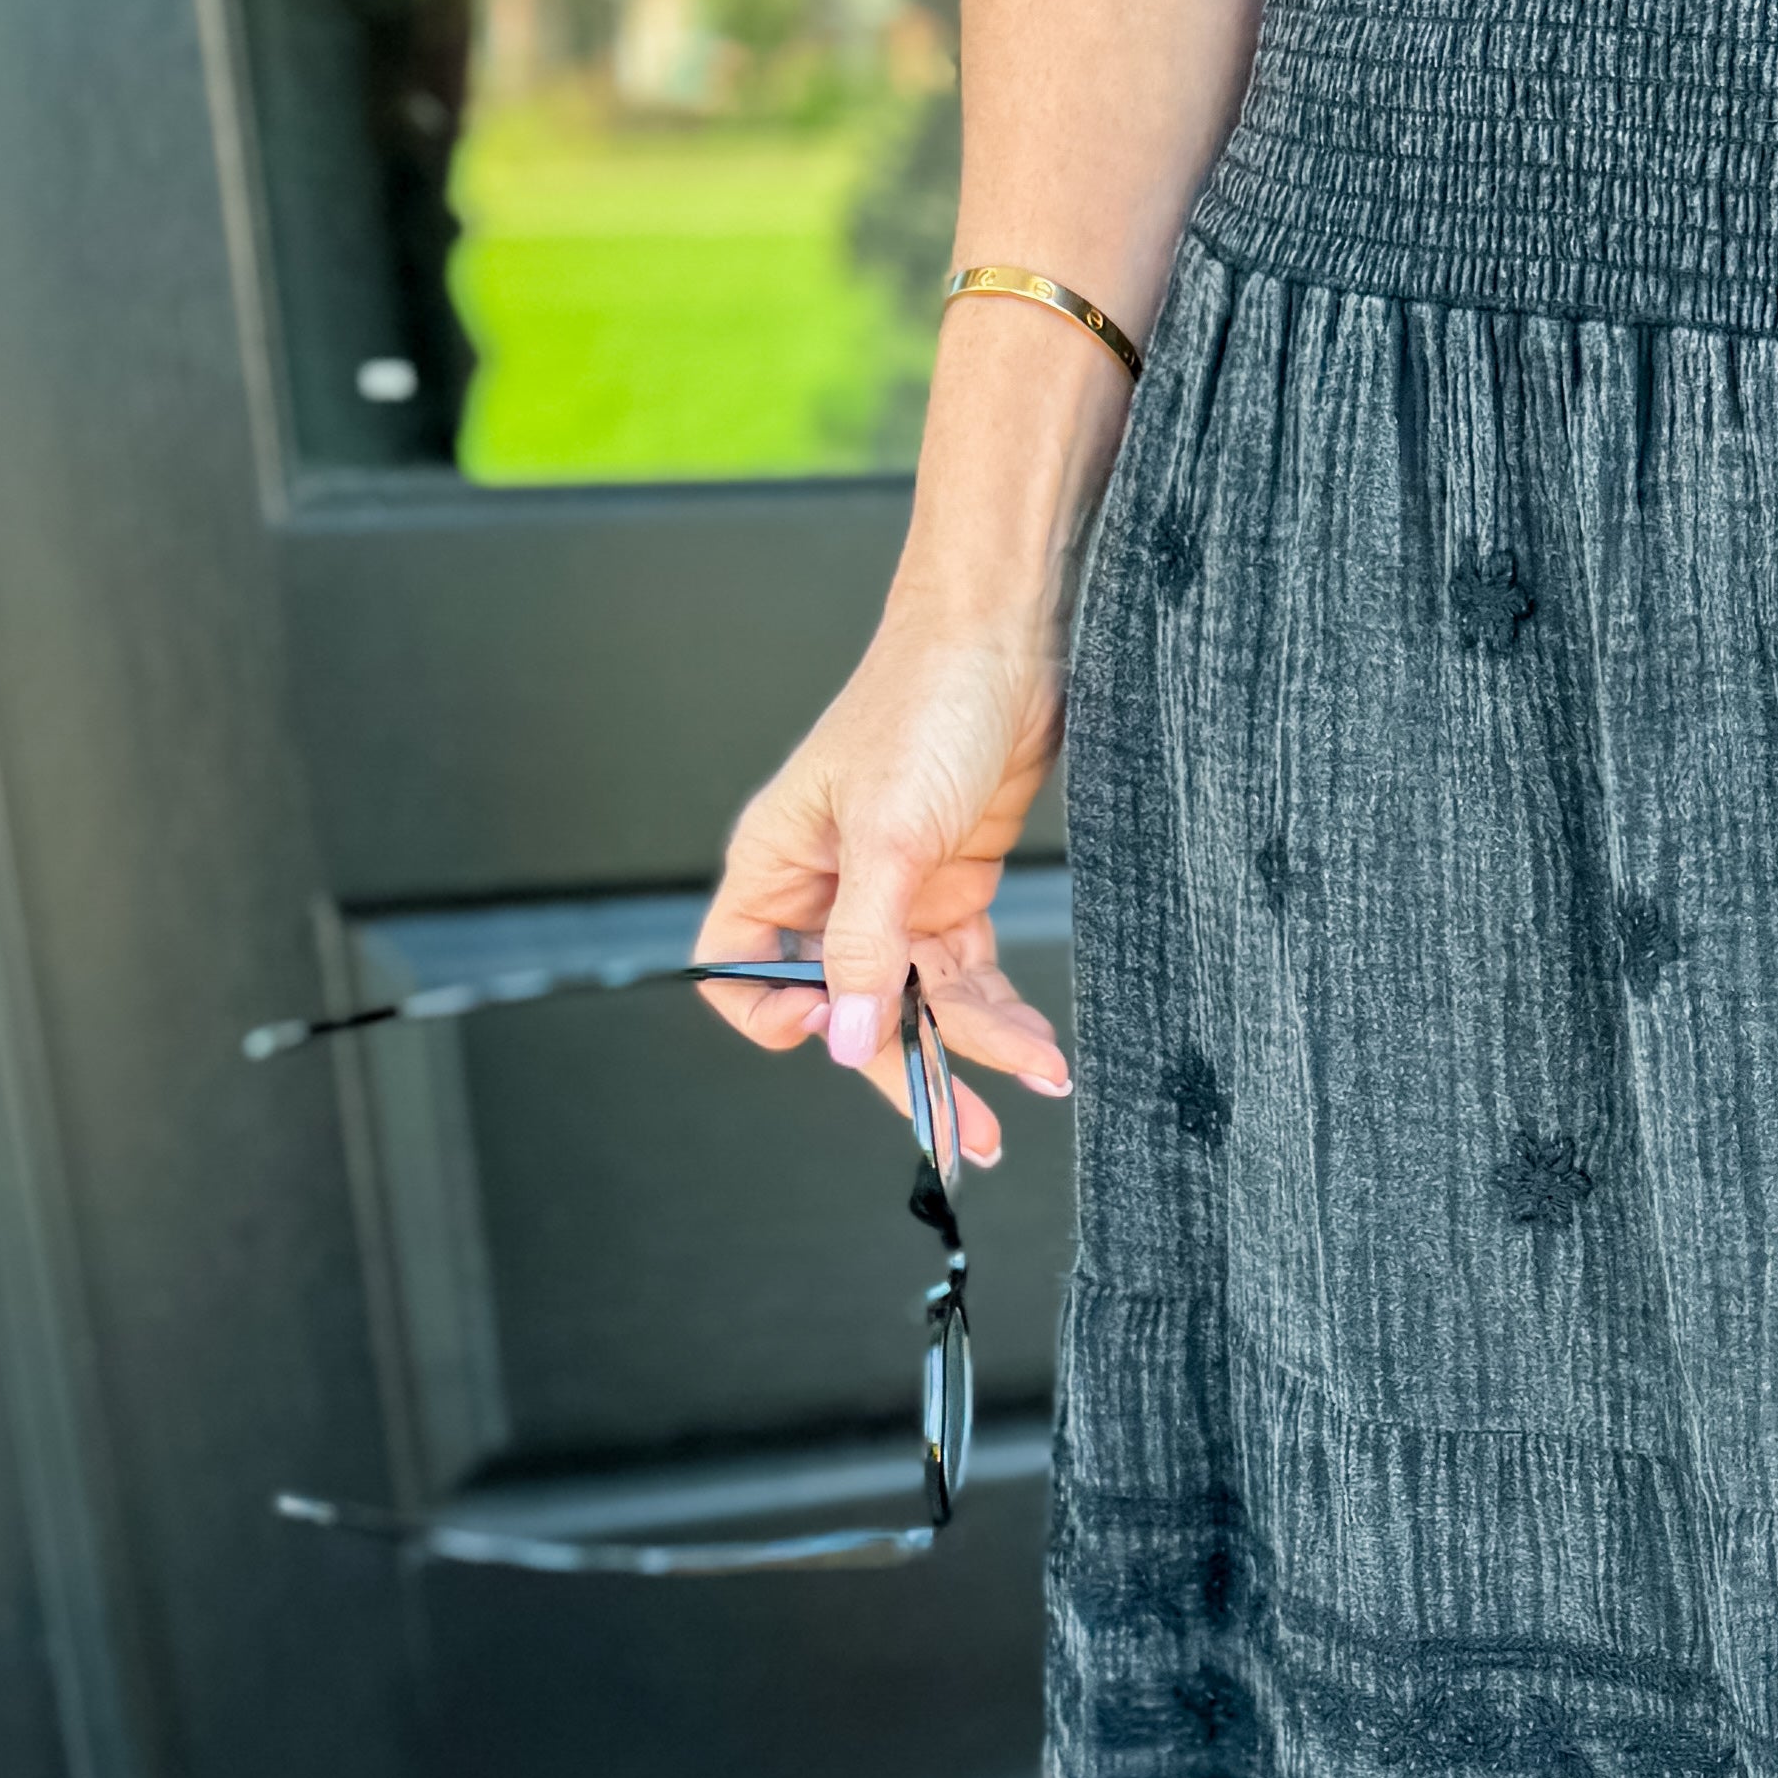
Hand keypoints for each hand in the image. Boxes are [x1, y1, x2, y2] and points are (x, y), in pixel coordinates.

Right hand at [691, 591, 1080, 1167]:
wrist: (1010, 640)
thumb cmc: (924, 704)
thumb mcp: (891, 834)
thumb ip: (868, 944)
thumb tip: (848, 1040)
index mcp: (778, 866)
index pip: (738, 971)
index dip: (778, 1017)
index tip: (835, 1036)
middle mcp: (829, 889)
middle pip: (850, 1009)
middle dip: (908, 1071)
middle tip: (964, 1138)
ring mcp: (895, 894)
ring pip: (921, 1000)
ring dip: (976, 1046)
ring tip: (1039, 1080)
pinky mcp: (953, 889)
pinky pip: (970, 975)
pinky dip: (1004, 1013)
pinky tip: (1039, 1047)